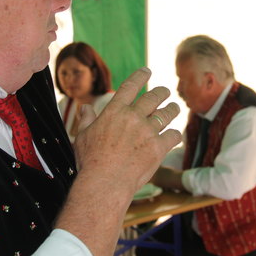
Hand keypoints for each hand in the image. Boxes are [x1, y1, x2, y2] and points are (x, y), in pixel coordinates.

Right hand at [74, 67, 180, 196]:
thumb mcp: (81, 137)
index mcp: (114, 111)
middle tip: (165, 92)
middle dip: (162, 92)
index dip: (140, 76)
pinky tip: (173, 136)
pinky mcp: (158, 147)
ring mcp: (148, 131)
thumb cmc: (90, 162)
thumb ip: (86, 120)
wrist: (105, 183)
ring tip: (174, 108)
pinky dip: (174, 134)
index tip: (147, 71)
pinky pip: (173, 135)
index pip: (130, 86)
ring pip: (167, 113)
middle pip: (154, 96)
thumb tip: (85, 108)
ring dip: (172, 109)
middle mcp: (133, 117)